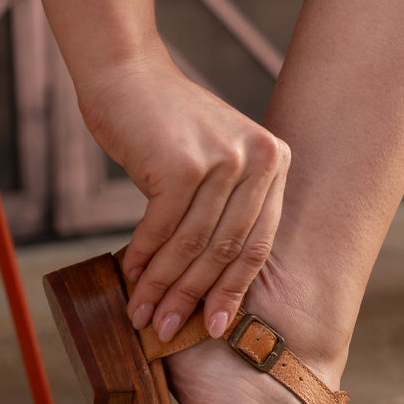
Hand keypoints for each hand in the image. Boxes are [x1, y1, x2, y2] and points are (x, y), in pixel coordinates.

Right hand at [79, 50, 289, 342]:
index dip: (234, 289)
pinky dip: (143, 255)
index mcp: (276, 162)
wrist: (126, 74)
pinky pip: (162, 227)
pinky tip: (129, 274)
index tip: (215, 326)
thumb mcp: (218, 159)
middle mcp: (260, 160)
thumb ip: (228, 206)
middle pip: (227, 249)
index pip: (259, 242)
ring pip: (193, 243)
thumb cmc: (168, 126)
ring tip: (141, 312)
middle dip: (194, 296)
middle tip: (167, 330)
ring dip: (163, 284)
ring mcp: (224, 161)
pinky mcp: (183, 165)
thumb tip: (214, 283)